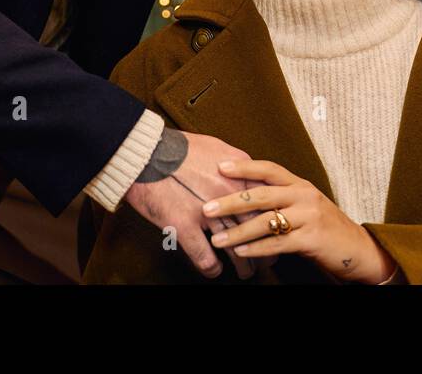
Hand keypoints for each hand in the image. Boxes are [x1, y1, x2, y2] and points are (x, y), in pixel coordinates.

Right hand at [122, 128, 272, 279]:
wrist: (146, 151)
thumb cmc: (179, 148)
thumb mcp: (217, 147)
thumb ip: (237, 164)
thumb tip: (249, 174)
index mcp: (239, 174)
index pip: (267, 205)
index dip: (274, 223)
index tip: (276, 233)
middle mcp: (228, 194)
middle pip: (256, 229)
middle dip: (265, 248)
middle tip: (269, 261)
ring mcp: (207, 211)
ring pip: (234, 247)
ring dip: (243, 264)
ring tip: (247, 273)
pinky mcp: (184, 225)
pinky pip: (204, 256)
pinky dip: (211, 268)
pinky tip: (214, 271)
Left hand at [202, 159, 398, 284]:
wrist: (356, 248)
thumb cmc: (323, 226)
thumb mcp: (304, 205)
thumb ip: (279, 199)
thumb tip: (242, 197)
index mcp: (300, 184)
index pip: (269, 169)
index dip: (244, 167)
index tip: (219, 166)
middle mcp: (304, 196)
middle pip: (262, 195)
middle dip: (231, 201)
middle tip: (207, 207)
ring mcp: (309, 217)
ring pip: (267, 222)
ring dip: (239, 231)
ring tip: (217, 239)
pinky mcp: (312, 239)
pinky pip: (278, 243)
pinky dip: (257, 249)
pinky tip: (241, 252)